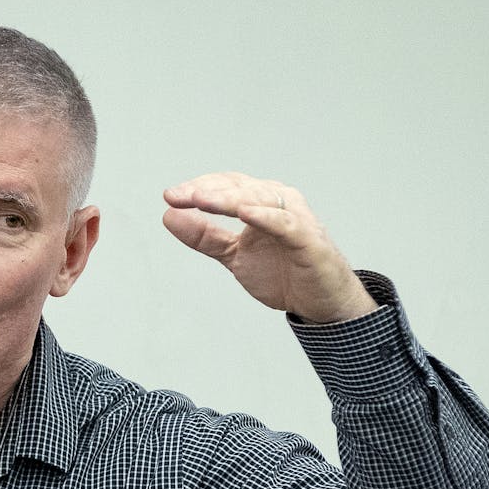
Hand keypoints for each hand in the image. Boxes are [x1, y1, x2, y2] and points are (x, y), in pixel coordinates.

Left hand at [162, 172, 376, 323]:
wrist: (319, 303)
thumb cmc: (283, 274)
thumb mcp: (233, 255)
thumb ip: (204, 237)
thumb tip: (169, 216)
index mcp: (260, 203)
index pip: (227, 185)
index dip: (198, 187)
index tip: (170, 197)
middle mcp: (278, 203)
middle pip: (240, 187)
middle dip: (207, 190)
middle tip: (178, 196)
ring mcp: (295, 218)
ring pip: (260, 199)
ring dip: (229, 199)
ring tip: (201, 199)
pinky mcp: (309, 239)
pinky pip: (285, 223)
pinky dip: (265, 216)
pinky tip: (244, 213)